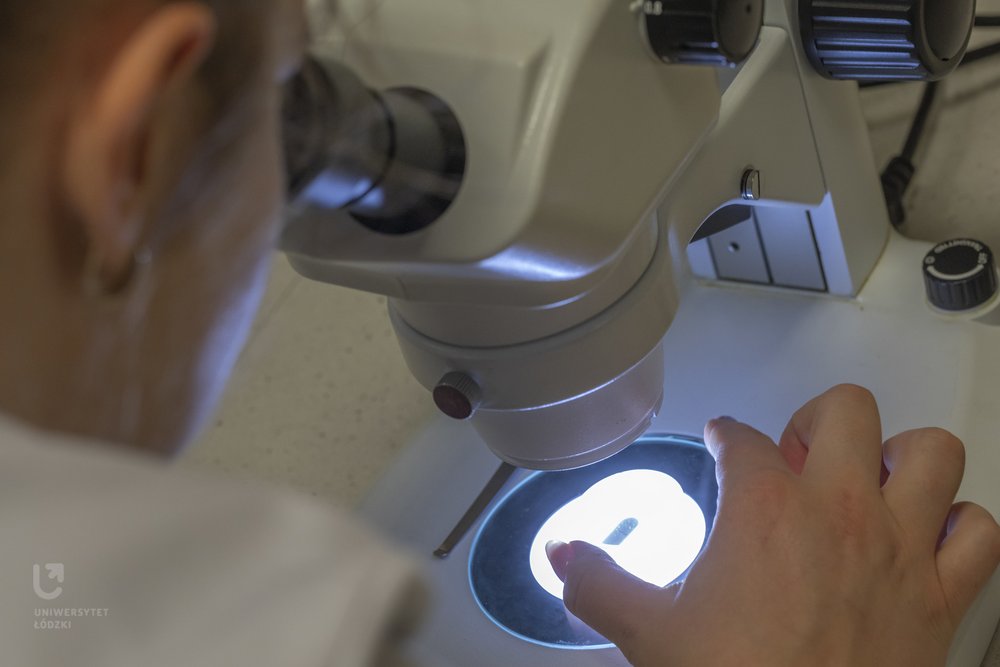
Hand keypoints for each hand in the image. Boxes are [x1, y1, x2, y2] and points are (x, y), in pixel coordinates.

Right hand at [546, 385, 999, 665]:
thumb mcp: (647, 634)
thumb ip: (596, 582)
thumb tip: (561, 554)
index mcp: (764, 508)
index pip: (740, 437)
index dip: (724, 435)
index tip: (721, 441)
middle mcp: (840, 510)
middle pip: (845, 410)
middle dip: (816, 419)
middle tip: (797, 452)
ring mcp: (900, 547)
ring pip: (929, 451)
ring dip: (900, 455)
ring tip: (868, 478)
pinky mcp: (943, 594)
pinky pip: (978, 530)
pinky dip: (959, 523)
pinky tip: (926, 536)